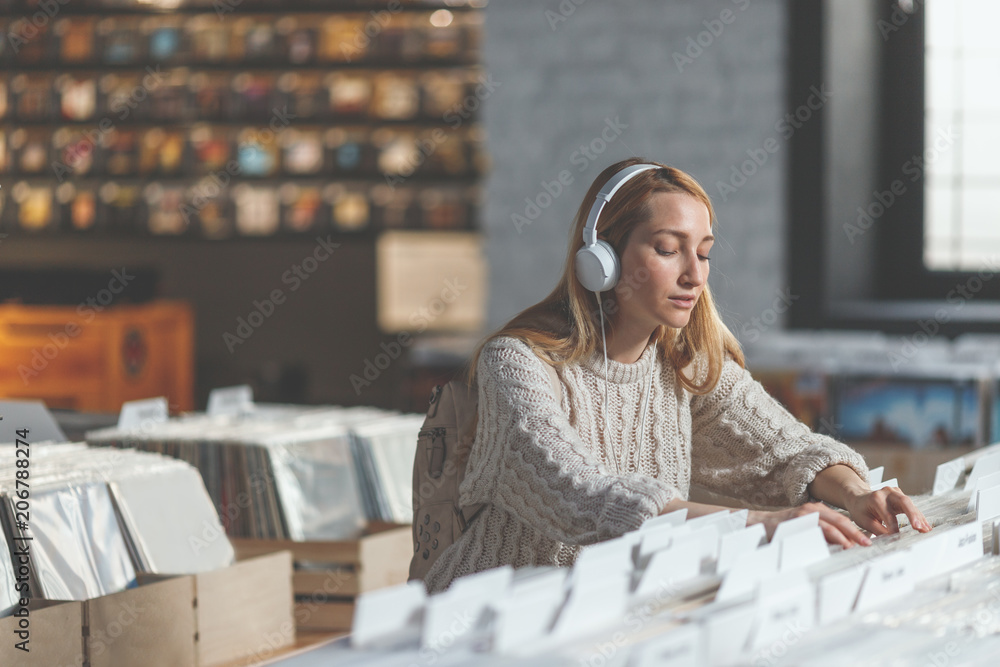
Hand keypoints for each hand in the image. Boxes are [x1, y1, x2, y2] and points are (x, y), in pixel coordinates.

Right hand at [748, 502, 872, 548]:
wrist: (760, 524)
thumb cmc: (782, 530)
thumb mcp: (806, 530)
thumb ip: (821, 534)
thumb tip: (841, 544)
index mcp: (816, 510)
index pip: (841, 519)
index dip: (854, 529)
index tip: (866, 539)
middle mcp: (813, 509)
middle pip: (841, 520)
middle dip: (856, 532)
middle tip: (868, 542)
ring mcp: (807, 513)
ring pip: (834, 523)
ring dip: (848, 535)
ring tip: (859, 544)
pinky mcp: (800, 519)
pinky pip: (822, 527)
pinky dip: (834, 536)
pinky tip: (842, 543)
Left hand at [843, 486, 931, 537]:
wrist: (858, 498)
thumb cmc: (860, 509)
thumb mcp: (864, 521)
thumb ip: (878, 530)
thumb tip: (891, 540)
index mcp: (875, 498)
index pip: (888, 515)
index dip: (893, 528)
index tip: (898, 538)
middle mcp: (886, 493)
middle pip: (904, 502)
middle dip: (913, 515)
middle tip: (919, 527)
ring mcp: (895, 492)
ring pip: (910, 504)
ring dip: (919, 517)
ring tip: (926, 529)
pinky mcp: (900, 496)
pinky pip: (911, 506)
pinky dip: (918, 516)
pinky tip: (924, 525)